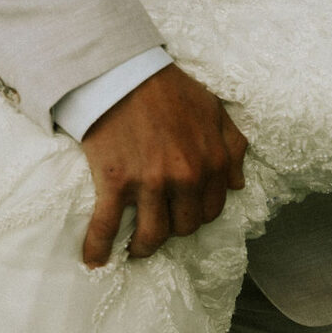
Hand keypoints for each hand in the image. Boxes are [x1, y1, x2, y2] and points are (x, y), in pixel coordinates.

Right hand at [78, 63, 247, 267]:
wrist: (122, 71)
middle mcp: (185, 179)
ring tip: (136, 249)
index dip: (197, 215)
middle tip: (158, 225)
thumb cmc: (168, 88)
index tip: (182, 213)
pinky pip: (106, 227)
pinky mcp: (115, 182)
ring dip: (144, 248)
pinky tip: (95, 260)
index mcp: (211, 163)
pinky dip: (98, 248)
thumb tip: (236, 183)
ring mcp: (150, 183)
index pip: (211, 210)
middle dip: (173, 230)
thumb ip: (231, 147)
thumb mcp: (213, 111)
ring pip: (152, 235)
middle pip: (183, 227)